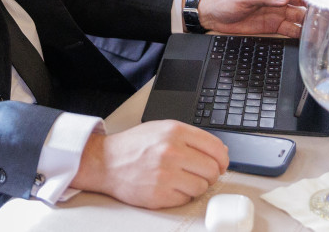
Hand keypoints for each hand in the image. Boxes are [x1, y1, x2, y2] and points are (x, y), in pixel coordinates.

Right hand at [71, 120, 228, 208]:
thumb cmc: (134, 146)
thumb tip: (219, 151)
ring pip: (202, 186)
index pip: (216, 147)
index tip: (220, 163)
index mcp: (174, 131)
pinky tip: (170, 186)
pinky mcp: (161, 194)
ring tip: (180, 178)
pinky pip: (187, 198)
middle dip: (210, 173)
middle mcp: (171, 151)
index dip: (222, 158)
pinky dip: (182, 195)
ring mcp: (166, 174)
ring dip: (196, 185)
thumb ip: (190, 137)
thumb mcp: (162, 130)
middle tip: (199, 172)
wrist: (105, 162)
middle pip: (212, 169)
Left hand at [196, 0, 321, 36]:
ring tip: (321, 26)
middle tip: (327, 8)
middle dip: (314, 2)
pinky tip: (308, 37)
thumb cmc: (226, 0)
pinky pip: (290, 29)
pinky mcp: (273, 26)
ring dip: (309, 20)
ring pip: (298, 15)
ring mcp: (276, 12)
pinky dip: (300, 33)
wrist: (214, 16)